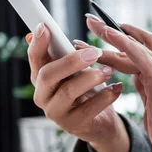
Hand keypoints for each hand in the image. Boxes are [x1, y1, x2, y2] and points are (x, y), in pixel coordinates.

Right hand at [26, 23, 129, 151]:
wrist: (99, 122)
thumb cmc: (85, 90)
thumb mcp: (74, 70)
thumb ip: (61, 53)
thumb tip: (43, 30)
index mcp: (40, 78)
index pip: (34, 58)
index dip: (37, 43)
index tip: (45, 26)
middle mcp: (42, 96)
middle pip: (47, 76)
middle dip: (70, 61)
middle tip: (94, 52)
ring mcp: (55, 113)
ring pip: (68, 92)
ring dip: (91, 78)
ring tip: (109, 70)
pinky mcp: (72, 125)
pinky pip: (88, 109)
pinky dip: (105, 96)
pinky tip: (117, 87)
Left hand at [80, 16, 151, 151]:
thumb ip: (144, 87)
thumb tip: (132, 79)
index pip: (139, 48)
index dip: (120, 39)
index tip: (102, 31)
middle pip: (135, 41)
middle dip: (111, 30)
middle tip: (91, 20)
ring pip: (133, 46)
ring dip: (111, 34)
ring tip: (92, 24)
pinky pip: (139, 55)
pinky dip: (124, 42)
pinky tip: (109, 35)